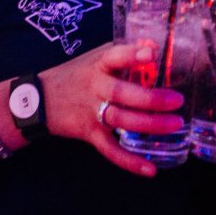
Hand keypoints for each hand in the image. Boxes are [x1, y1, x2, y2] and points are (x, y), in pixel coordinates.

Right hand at [41, 42, 184, 176]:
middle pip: (122, 94)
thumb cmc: (77, 75)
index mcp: (98, 65)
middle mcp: (95, 88)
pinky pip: (110, 150)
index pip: (114, 57)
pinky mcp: (89, 133)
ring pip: (120, 120)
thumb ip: (124, 52)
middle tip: (176, 100)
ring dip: (148, 125)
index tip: (151, 53)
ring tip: (174, 125)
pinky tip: (150, 169)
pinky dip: (129, 161)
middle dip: (150, 99)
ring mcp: (91, 112)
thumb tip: (154, 45)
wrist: (39, 100)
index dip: (132, 55)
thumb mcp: (96, 58)